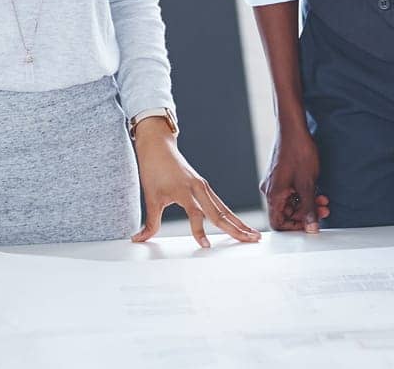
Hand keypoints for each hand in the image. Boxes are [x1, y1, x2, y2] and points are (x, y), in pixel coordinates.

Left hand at [132, 122, 260, 246]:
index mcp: (184, 190)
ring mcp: (204, 187)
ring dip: (239, 223)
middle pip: (220, 212)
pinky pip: (221, 204)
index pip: (196, 214)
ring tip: (253, 236)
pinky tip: (240, 225)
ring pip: (225, 209)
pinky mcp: (204, 187)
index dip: (200, 231)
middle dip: (236, 228)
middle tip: (251, 240)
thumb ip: (150, 222)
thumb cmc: (154, 169)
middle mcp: (199, 188)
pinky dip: (231, 216)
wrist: (159, 146)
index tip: (206, 246)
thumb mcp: (150, 197)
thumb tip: (139, 239)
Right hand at [260, 129, 330, 232]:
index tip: (310, 225)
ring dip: (307, 203)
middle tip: (323, 210)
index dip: (295, 227)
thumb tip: (311, 227)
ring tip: (324, 200)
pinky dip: (303, 193)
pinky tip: (316, 189)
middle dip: (306, 213)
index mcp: (273, 195)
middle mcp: (270, 190)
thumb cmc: (297, 151)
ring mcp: (275, 182)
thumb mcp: (308, 184)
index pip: (278, 223)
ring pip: (290, 201)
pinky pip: (290, 191)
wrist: (292, 127)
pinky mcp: (281, 175)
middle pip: (286, 213)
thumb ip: (309, 208)